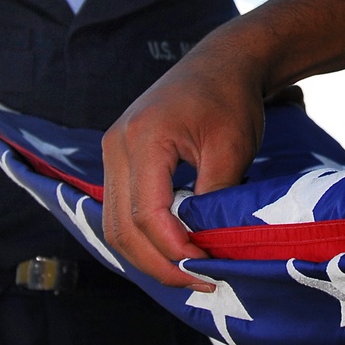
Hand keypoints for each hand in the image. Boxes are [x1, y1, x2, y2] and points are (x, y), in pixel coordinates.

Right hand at [102, 39, 265, 287]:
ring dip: (148, 255)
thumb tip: (205, 248)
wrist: (221, 63)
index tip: (208, 268)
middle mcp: (117, 145)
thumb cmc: (230, 99)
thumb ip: (213, 198)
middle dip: (158, 263)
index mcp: (143, 139)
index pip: (148, 214)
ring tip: (187, 272)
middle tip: (199, 282)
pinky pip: (121, 208)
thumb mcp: (230, 149)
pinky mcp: (119, 157)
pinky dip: (143, 236)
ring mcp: (113, 150)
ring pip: (115, 224)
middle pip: (122, 227)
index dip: (174, 250)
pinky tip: (173, 250)